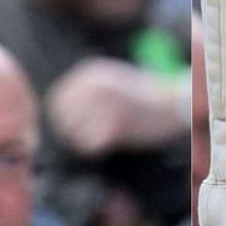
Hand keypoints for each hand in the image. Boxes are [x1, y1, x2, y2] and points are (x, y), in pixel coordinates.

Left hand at [45, 56, 185, 155]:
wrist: (173, 105)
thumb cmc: (139, 99)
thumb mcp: (108, 83)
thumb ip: (82, 94)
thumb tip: (52, 116)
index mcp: (89, 74)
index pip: (55, 103)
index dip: (63, 119)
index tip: (79, 126)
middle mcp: (94, 87)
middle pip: (61, 121)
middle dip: (72, 132)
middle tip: (94, 135)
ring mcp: (104, 106)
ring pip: (74, 136)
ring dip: (85, 142)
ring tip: (106, 136)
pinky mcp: (115, 126)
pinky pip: (90, 147)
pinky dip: (98, 150)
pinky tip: (114, 142)